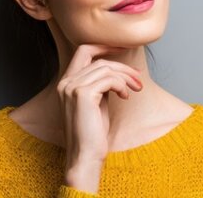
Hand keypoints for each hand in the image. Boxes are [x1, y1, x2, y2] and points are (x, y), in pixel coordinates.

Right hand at [57, 44, 143, 193]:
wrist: (85, 156)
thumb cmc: (93, 134)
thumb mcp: (98, 103)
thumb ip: (102, 85)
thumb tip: (119, 72)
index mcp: (66, 83)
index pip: (83, 51)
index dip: (104, 45)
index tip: (123, 48)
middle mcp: (65, 82)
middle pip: (98, 58)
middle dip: (121, 65)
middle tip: (138, 78)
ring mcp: (71, 87)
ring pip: (106, 68)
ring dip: (125, 77)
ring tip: (135, 89)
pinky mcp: (82, 94)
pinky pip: (109, 79)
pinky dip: (121, 85)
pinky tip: (125, 97)